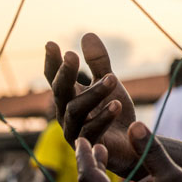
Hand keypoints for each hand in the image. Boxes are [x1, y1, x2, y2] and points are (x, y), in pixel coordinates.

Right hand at [45, 33, 136, 173]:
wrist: (131, 144)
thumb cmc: (114, 112)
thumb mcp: (109, 82)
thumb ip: (99, 62)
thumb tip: (87, 34)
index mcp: (70, 96)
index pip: (56, 78)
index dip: (52, 62)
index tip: (51, 44)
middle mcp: (66, 113)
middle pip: (60, 92)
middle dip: (64, 73)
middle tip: (72, 55)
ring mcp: (74, 131)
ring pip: (76, 110)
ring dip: (94, 93)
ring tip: (113, 78)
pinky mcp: (89, 146)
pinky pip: (91, 131)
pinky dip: (103, 118)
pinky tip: (116, 105)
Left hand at [76, 121, 181, 181]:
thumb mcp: (172, 176)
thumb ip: (150, 150)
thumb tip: (134, 124)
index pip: (89, 178)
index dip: (83, 156)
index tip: (81, 139)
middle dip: (91, 164)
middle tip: (92, 144)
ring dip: (101, 176)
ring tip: (104, 155)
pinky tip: (127, 180)